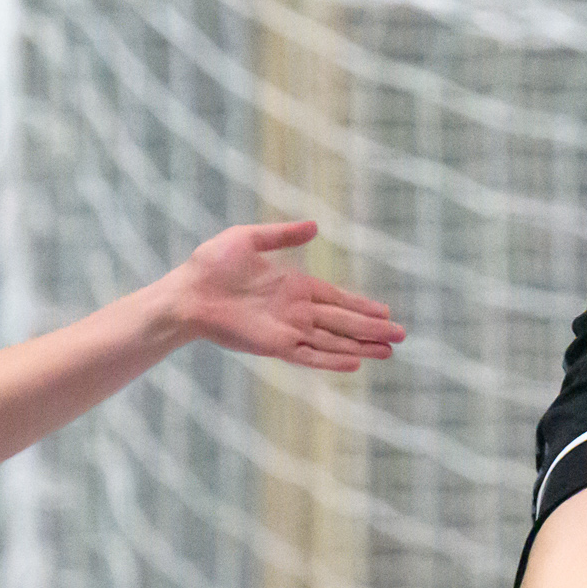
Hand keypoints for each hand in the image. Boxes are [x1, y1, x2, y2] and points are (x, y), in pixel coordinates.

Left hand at [163, 220, 405, 371]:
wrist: (185, 293)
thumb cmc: (209, 265)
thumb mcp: (248, 239)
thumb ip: (282, 235)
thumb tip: (315, 226)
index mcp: (294, 286)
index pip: (337, 299)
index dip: (362, 305)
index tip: (386, 312)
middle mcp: (296, 311)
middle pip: (343, 322)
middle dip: (372, 329)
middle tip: (401, 335)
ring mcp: (288, 330)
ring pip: (334, 341)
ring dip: (361, 346)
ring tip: (389, 352)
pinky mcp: (276, 346)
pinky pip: (311, 356)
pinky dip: (332, 360)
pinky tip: (356, 361)